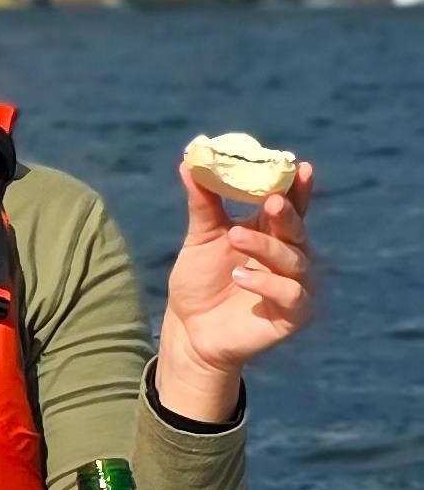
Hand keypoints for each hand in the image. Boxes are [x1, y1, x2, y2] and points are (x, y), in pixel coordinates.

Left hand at [158, 154, 317, 409]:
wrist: (189, 328)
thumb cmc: (200, 280)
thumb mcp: (201, 238)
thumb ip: (203, 202)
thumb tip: (190, 161)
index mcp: (273, 233)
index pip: (292, 205)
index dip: (298, 187)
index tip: (300, 166)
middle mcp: (291, 257)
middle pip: (298, 230)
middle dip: (287, 214)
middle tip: (271, 201)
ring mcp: (295, 286)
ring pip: (295, 261)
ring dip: (267, 247)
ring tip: (235, 238)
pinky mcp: (293, 316)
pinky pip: (292, 296)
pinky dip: (269, 284)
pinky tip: (242, 277)